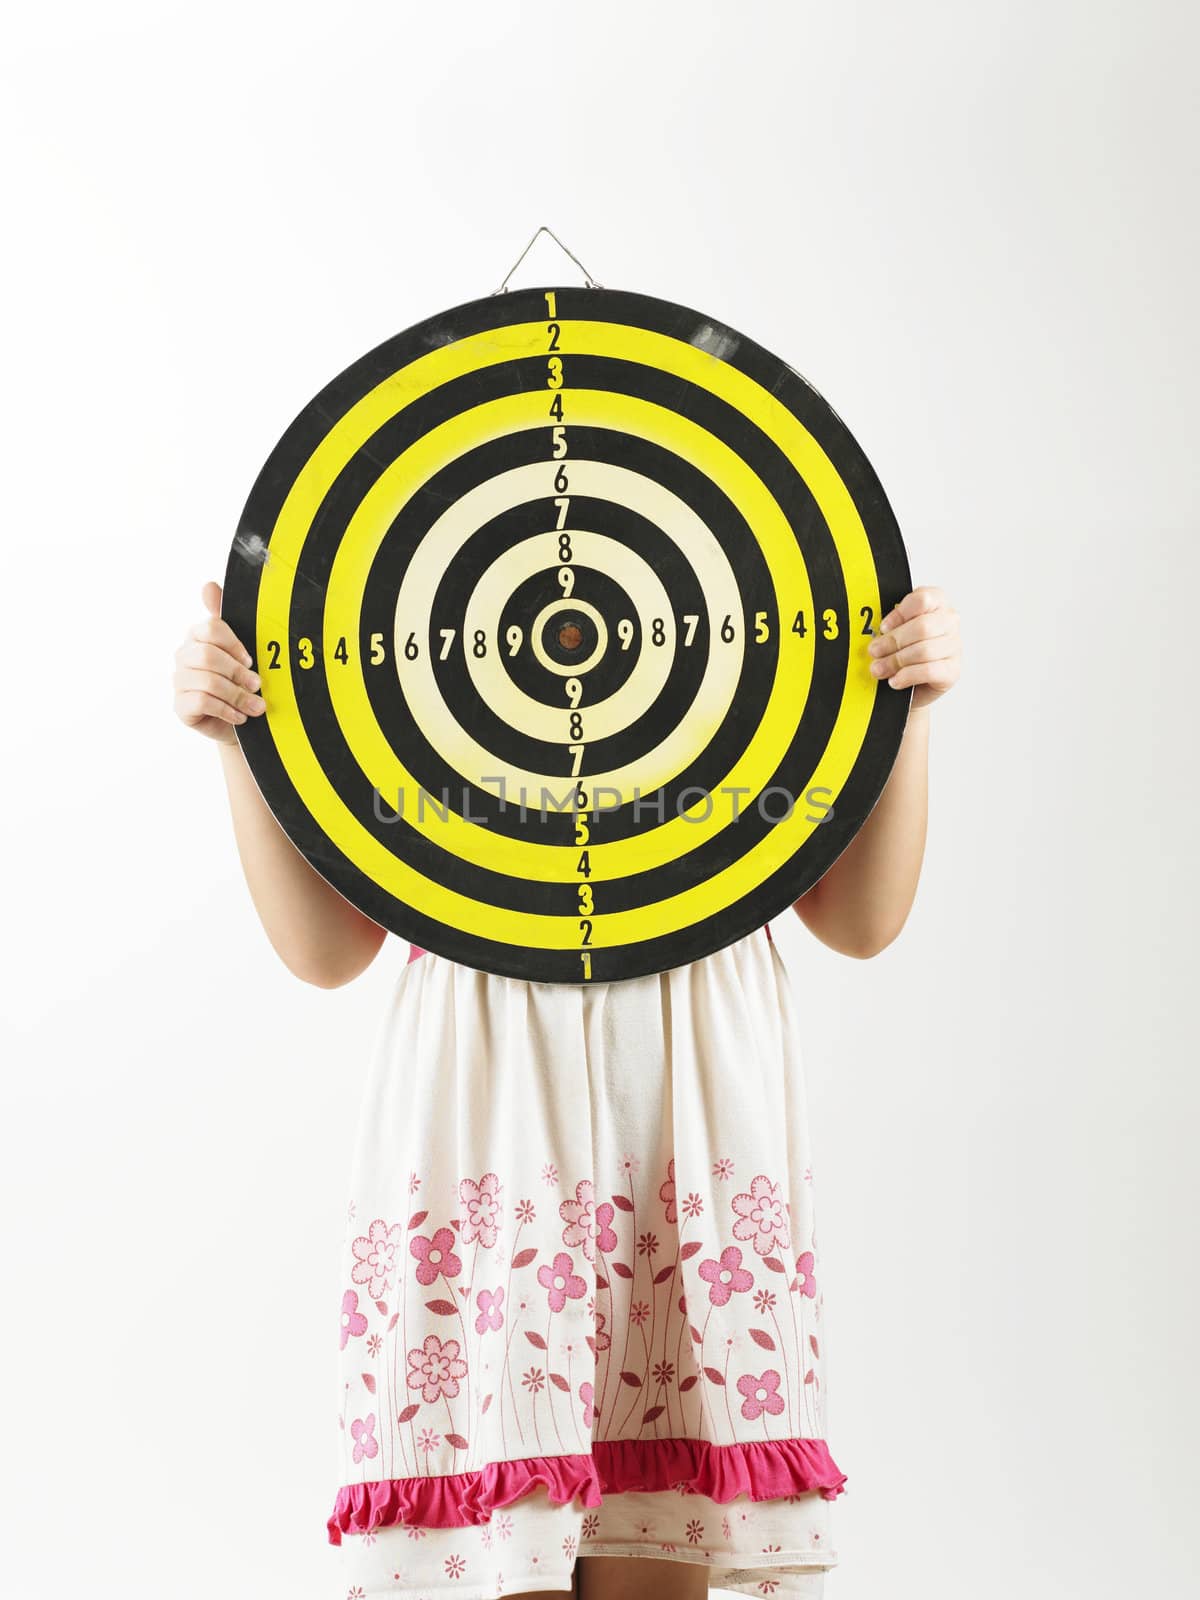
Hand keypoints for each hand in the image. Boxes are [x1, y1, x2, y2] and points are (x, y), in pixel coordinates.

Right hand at [173, 581, 265, 744]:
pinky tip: (239, 716)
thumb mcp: (243, 650)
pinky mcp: (180, 705)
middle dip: (237, 672)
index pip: (211, 628)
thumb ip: (227, 617)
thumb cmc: (241, 681)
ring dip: (237, 695)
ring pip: (207, 681)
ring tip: (255, 706)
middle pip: (208, 655)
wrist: (241, 720)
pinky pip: (201, 702)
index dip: (234, 644)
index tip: (250, 659)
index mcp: (199, 636)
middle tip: (257, 685)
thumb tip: (208, 586)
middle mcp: (185, 655)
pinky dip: (226, 709)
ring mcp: (180, 681)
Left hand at [868, 584, 960, 712]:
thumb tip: (875, 635)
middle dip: (893, 641)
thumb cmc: (904, 649)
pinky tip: (895, 679)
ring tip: (880, 669)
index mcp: (936, 602)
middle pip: (922, 627)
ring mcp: (954, 646)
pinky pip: (929, 671)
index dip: (899, 614)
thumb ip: (889, 626)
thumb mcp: (895, 630)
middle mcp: (949, 622)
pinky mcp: (952, 670)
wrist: (913, 682)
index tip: (883, 628)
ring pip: (924, 650)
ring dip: (896, 661)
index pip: (922, 599)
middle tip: (874, 651)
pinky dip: (907, 676)